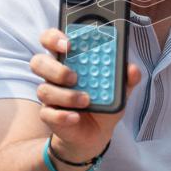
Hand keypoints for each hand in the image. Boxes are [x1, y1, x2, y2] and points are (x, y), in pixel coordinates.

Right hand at [30, 28, 141, 161]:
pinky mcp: (50, 115)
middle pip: (39, 62)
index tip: (68, 42)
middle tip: (74, 76)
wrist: (96, 133)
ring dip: (66, 95)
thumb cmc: (104, 101)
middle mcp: (54, 75)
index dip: (54, 38)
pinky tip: (76, 116)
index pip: (51, 40)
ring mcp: (50, 96)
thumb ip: (127, 78)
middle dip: (55, 67)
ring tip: (85, 100)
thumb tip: (132, 69)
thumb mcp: (120, 89)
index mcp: (69, 60)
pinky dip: (62, 115)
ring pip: (44, 89)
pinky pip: (48, 114)